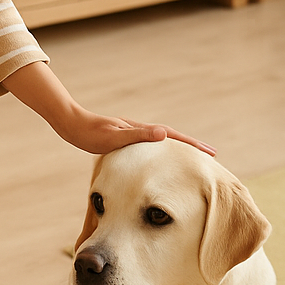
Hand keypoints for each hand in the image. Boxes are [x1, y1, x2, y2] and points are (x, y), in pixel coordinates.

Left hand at [53, 107, 215, 155]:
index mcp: (142, 130)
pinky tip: (161, 158)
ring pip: (163, 141)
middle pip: (173, 137)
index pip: (173, 137)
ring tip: (192, 157)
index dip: (192, 145)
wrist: (72, 125)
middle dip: (192, 146)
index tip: (210, 153)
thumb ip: (138, 136)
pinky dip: (163, 151)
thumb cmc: (91, 134)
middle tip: (211, 155)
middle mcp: (141, 130)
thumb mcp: (114, 137)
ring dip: (179, 148)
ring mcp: (134, 134)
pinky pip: (151, 146)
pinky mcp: (126, 139)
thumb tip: (164, 133)